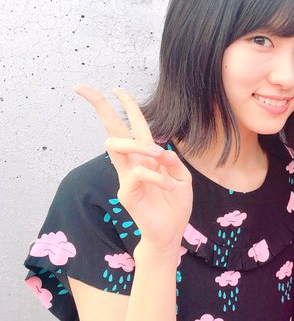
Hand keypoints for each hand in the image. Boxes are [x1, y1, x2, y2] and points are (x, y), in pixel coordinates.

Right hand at [75, 85, 192, 253]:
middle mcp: (134, 163)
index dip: (126, 106)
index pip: (134, 126)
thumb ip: (173, 163)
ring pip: (117, 146)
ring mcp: (127, 176)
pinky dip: (156, 176)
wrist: (170, 232)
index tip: (115, 88)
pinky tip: (166, 185)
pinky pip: (138, 173)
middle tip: (84, 89)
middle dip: (100, 107)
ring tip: (157, 155)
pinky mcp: (127, 192)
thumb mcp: (183, 179)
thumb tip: (161, 150)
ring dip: (138, 144)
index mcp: (148, 156)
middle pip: (113, 129)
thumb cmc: (175, 205)